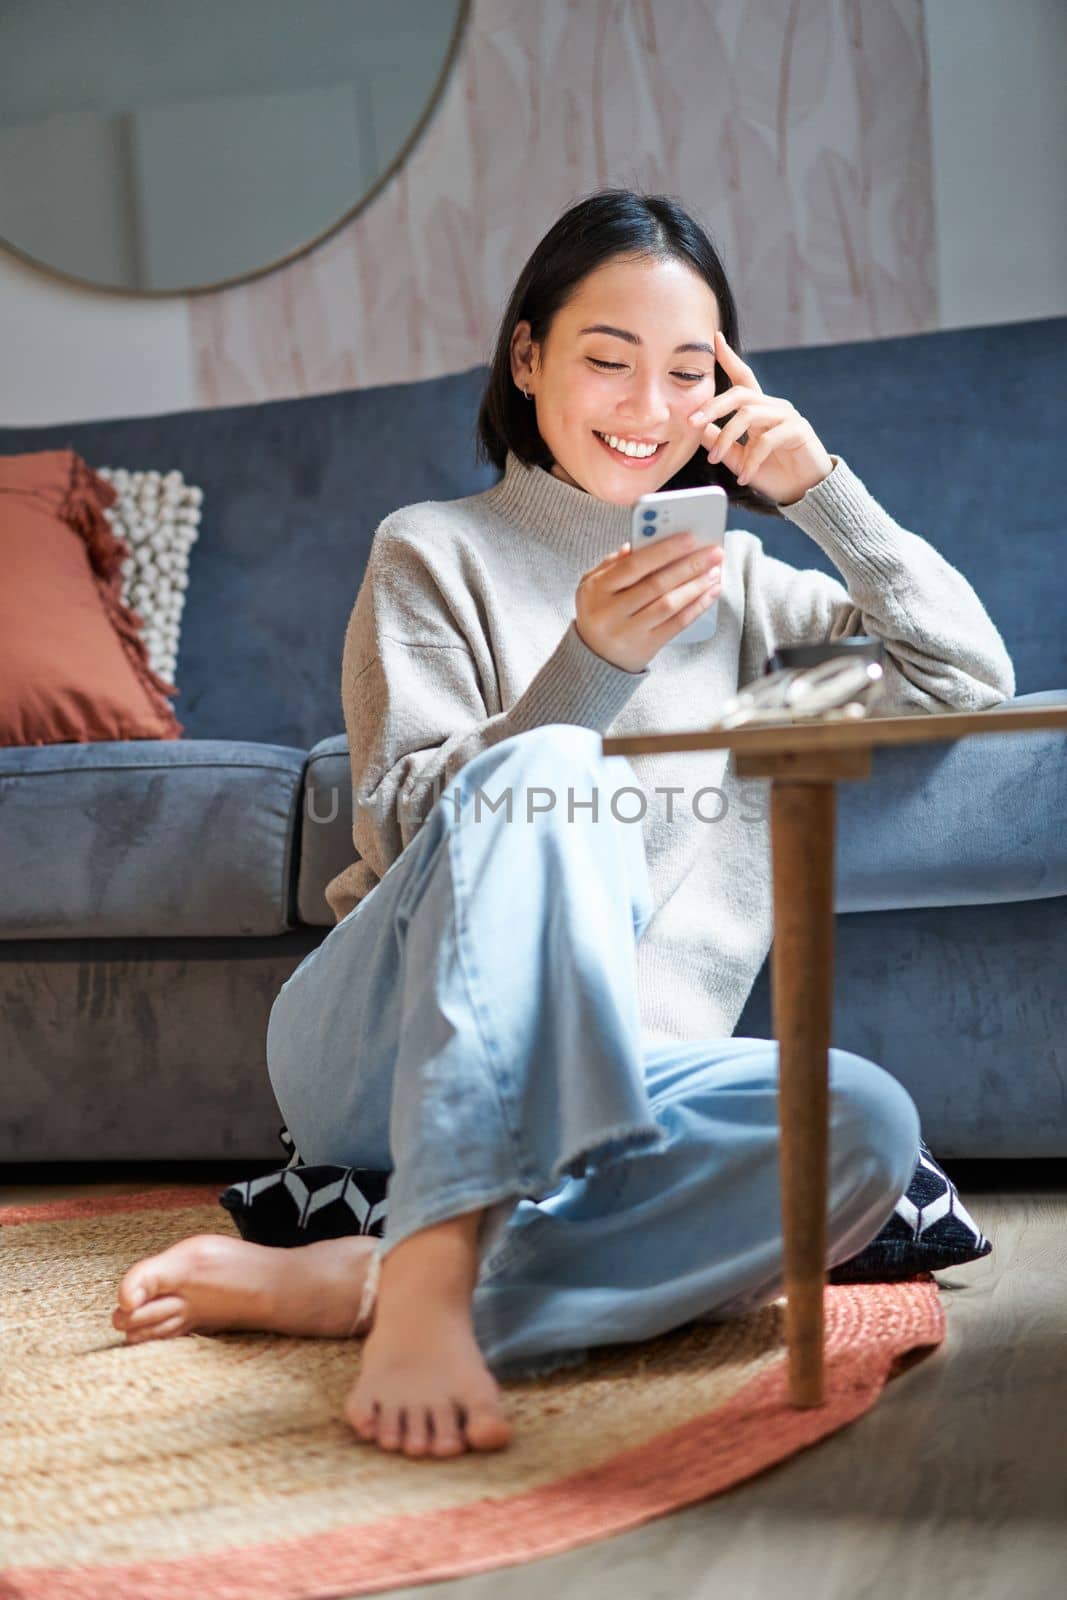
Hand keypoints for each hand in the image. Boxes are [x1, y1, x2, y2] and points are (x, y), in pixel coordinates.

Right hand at [574, 532, 725, 671]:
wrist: (593, 657)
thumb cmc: (599, 611)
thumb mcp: (594, 584)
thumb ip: (614, 563)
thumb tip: (638, 543)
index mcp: (597, 589)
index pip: (634, 565)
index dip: (664, 550)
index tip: (690, 538)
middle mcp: (610, 612)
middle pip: (656, 584)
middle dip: (689, 565)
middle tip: (714, 553)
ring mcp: (628, 632)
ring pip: (669, 604)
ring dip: (696, 586)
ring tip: (715, 572)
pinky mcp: (645, 647)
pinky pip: (676, 624)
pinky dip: (696, 607)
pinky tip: (710, 594)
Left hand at [688, 330, 834, 506]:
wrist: (803, 493)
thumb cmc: (773, 474)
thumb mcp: (739, 458)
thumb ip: (720, 442)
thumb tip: (697, 428)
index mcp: (759, 410)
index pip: (743, 378)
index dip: (729, 358)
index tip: (715, 339)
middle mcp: (773, 407)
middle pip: (739, 393)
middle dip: (712, 406)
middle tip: (691, 423)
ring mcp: (787, 416)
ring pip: (748, 414)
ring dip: (726, 437)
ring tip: (714, 459)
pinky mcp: (798, 431)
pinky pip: (766, 440)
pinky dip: (751, 460)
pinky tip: (744, 476)